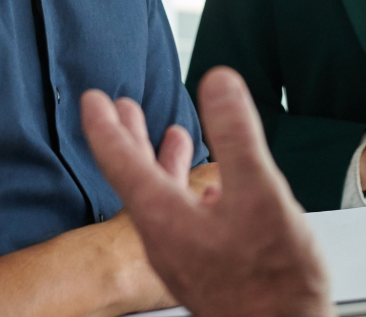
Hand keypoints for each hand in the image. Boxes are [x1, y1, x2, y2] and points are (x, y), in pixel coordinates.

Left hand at [81, 68, 331, 316]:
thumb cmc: (271, 281)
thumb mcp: (260, 194)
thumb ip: (237, 137)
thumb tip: (218, 84)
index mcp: (166, 217)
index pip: (121, 162)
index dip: (106, 126)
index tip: (93, 99)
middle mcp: (165, 237)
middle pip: (137, 178)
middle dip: (131, 138)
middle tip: (119, 108)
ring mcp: (183, 255)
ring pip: (162, 198)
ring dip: (163, 162)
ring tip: (171, 136)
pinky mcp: (203, 267)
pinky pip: (185, 217)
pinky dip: (190, 190)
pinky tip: (216, 189)